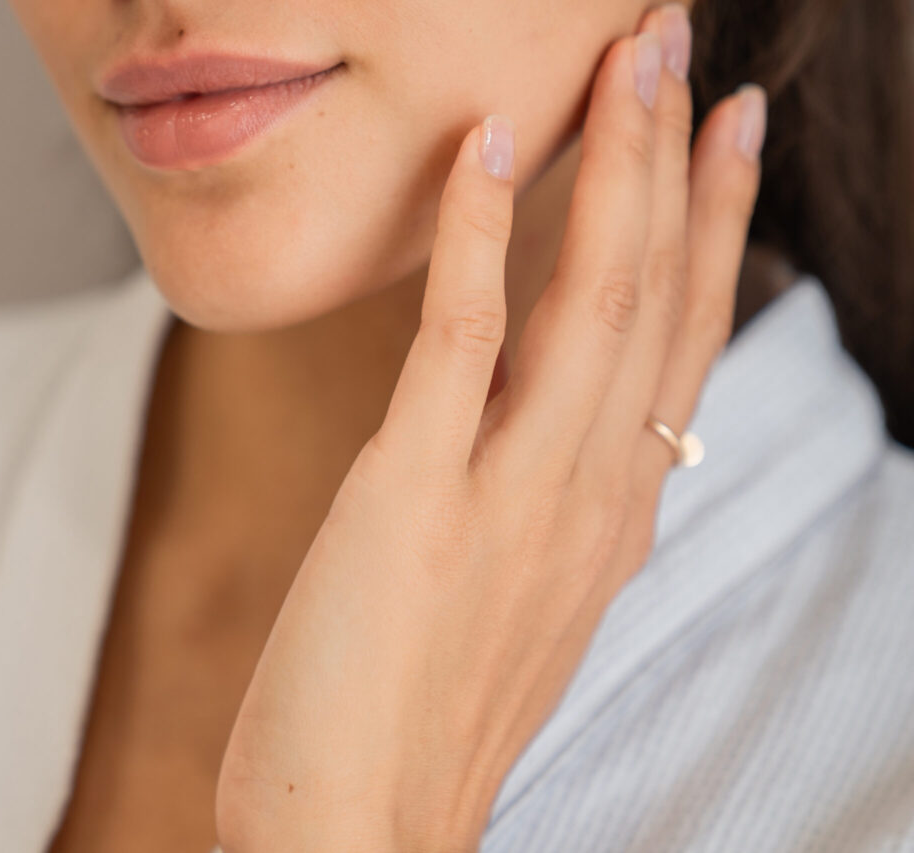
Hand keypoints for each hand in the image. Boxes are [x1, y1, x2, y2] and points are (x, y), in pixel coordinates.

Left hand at [214, 6, 764, 851]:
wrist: (356, 828)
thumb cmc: (421, 715)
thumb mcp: (516, 598)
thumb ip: (550, 505)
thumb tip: (561, 431)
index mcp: (610, 518)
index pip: (680, 344)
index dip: (707, 232)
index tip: (719, 141)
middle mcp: (587, 498)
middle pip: (654, 303)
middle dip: (675, 165)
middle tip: (683, 52)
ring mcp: (511, 496)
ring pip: (589, 305)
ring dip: (612, 170)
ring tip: (628, 60)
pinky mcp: (416, 499)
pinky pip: (463, 346)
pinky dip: (485, 240)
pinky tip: (489, 151)